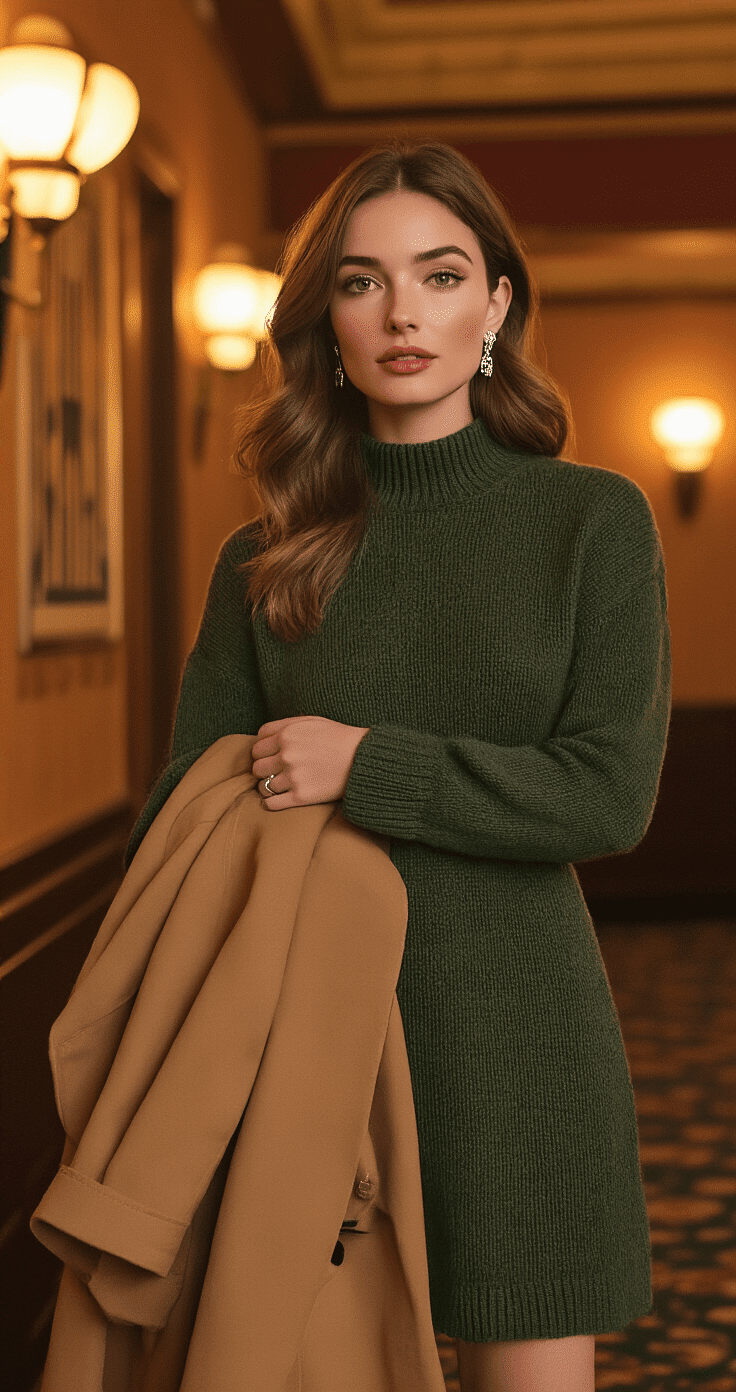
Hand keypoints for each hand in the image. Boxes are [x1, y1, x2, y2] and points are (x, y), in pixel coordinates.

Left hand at [251, 715, 369, 809]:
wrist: (363, 759)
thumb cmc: (337, 738)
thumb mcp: (311, 721)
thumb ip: (283, 726)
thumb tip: (259, 737)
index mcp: (287, 735)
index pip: (256, 748)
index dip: (262, 753)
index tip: (271, 758)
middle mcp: (287, 755)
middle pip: (257, 768)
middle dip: (264, 770)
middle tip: (276, 772)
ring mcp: (293, 777)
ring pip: (262, 786)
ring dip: (269, 787)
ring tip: (281, 785)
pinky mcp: (301, 796)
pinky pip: (271, 803)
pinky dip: (271, 803)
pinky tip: (280, 799)